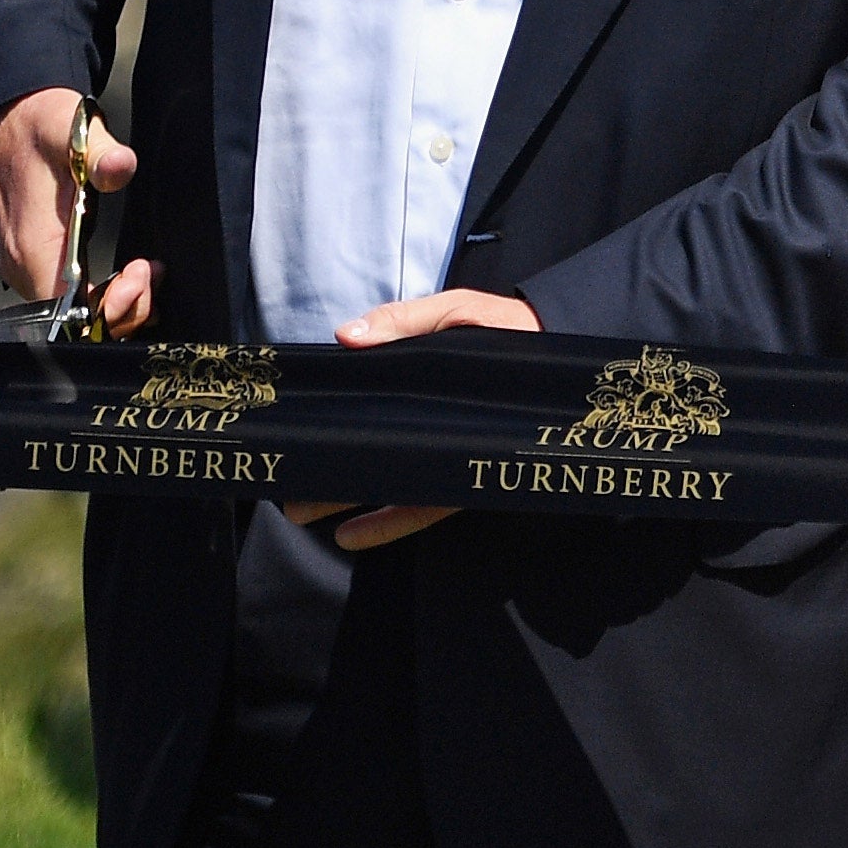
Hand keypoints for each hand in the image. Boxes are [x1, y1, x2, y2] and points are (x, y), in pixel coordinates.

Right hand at [0, 88, 155, 338]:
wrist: (9, 122)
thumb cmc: (42, 127)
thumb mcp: (71, 128)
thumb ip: (99, 152)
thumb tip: (121, 166)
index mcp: (32, 247)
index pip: (68, 311)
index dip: (109, 309)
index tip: (141, 272)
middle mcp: (24, 268)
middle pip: (74, 323)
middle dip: (122, 310)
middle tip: (152, 272)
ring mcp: (28, 269)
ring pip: (73, 316)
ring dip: (117, 304)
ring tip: (148, 272)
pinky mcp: (36, 264)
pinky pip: (70, 300)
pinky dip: (104, 298)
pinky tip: (131, 276)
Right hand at [287, 290, 539, 553]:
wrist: (565, 351)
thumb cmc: (507, 329)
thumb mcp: (454, 313)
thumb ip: (403, 321)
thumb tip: (345, 335)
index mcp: (412, 381)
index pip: (360, 401)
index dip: (326, 413)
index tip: (289, 424)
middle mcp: (421, 420)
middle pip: (362, 445)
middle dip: (321, 465)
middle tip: (282, 479)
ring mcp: (441, 450)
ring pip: (383, 480)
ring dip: (341, 495)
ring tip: (299, 507)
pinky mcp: (465, 476)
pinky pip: (421, 505)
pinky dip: (386, 521)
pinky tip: (349, 533)